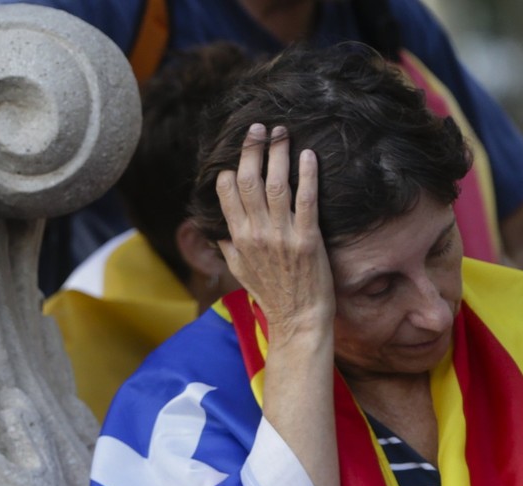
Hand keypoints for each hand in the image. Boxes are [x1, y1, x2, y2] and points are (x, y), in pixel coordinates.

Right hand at [214, 124, 334, 338]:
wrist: (298, 321)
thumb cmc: (271, 296)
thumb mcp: (240, 272)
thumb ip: (226, 246)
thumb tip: (214, 228)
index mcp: (238, 238)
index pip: (227, 191)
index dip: (233, 167)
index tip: (243, 152)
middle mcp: (256, 233)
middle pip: (248, 180)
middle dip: (252, 148)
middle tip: (260, 127)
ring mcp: (282, 236)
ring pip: (275, 184)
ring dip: (278, 153)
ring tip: (281, 132)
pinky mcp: (308, 241)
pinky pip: (306, 200)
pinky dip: (306, 175)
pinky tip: (308, 155)